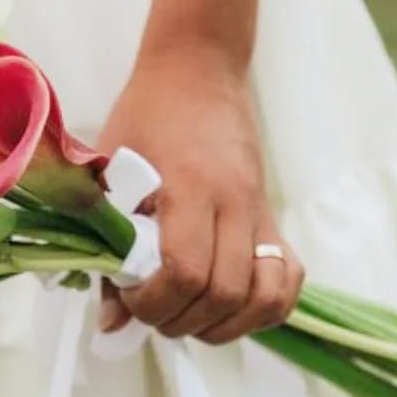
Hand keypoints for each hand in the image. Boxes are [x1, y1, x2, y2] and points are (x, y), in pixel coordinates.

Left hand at [97, 33, 304, 344]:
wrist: (198, 71)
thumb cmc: (146, 117)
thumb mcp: (110, 174)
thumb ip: (108, 249)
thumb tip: (111, 322)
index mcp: (190, 186)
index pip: (185, 271)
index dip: (154, 303)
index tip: (130, 297)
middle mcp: (235, 203)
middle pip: (225, 293)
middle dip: (181, 320)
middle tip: (152, 309)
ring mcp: (261, 213)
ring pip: (264, 298)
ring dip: (224, 325)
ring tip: (189, 315)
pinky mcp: (274, 220)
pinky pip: (288, 282)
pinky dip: (262, 309)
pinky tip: (226, 307)